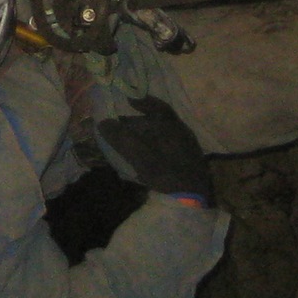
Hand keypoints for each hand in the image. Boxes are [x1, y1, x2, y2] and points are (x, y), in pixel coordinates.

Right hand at [95, 95, 214, 204]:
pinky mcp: (187, 163)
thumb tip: (103, 123)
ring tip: (129, 142)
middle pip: (159, 122)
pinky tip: (144, 158)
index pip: (159, 107)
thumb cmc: (166, 171)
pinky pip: (167, 149)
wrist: (193, 198)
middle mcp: (182, 134)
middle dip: (140, 122)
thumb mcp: (140, 155)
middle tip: (122, 124)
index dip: (143, 101)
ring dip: (146, 136)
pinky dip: (153, 148)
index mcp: (173, 127)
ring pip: (163, 136)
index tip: (129, 100)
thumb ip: (121, 138)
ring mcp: (186, 149)